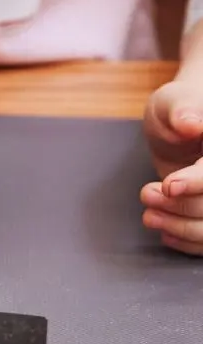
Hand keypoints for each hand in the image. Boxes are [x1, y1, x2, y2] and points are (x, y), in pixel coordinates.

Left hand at [141, 78, 202, 253]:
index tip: (169, 185)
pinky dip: (189, 242)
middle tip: (147, 193)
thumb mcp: (174, 101)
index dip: (198, 182)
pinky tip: (165, 233)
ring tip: (149, 216)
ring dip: (183, 228)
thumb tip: (190, 123)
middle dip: (183, 205)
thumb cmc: (179, 109)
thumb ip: (183, 110)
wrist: (182, 125)